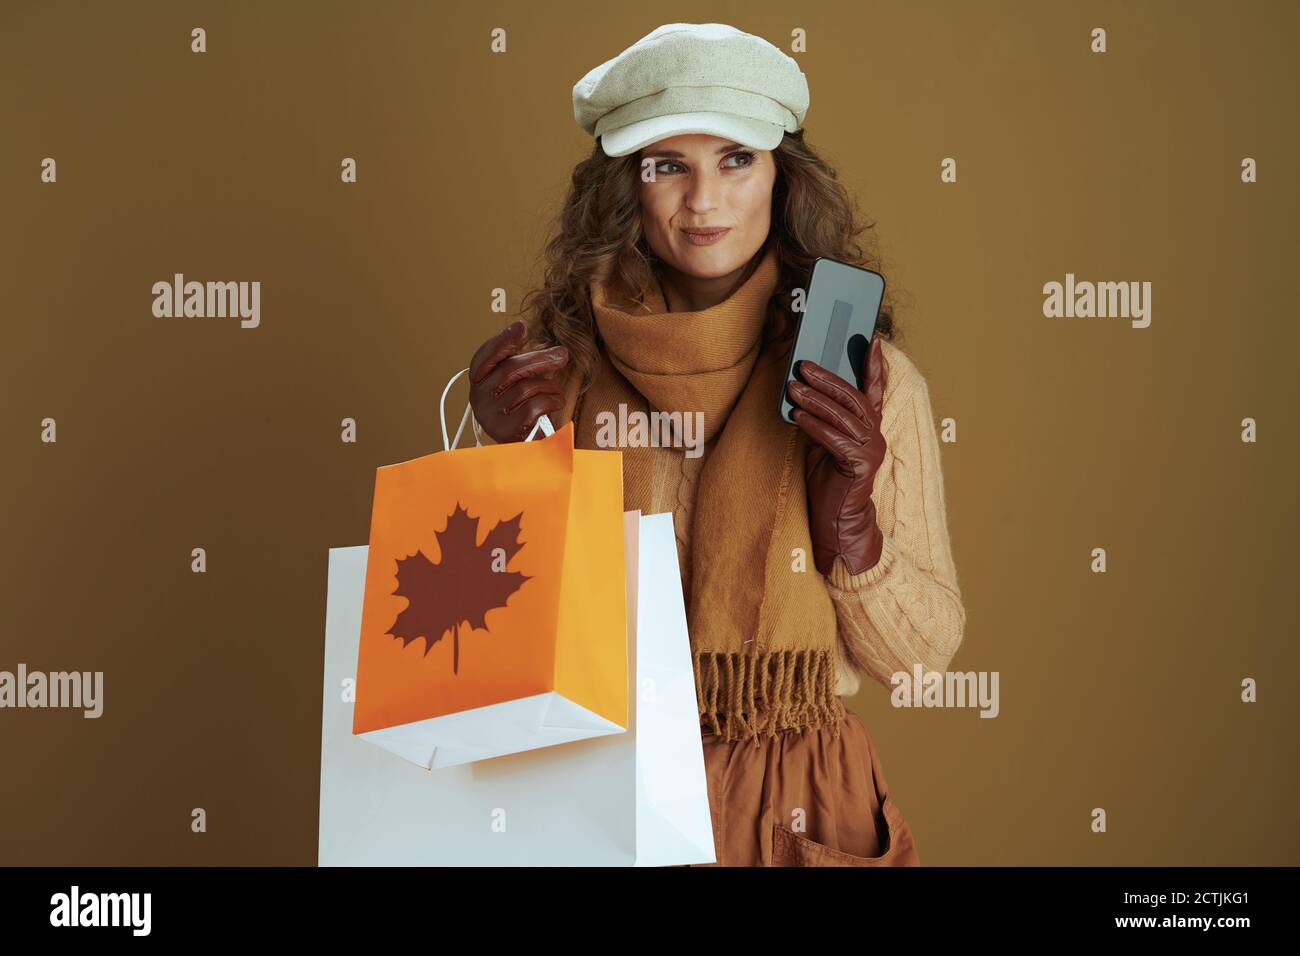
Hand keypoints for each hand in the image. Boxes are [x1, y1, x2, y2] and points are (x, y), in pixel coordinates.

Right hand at [468, 320, 568, 442]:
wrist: (526, 449)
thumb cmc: (522, 411)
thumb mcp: (518, 384)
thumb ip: (524, 365)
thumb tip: (555, 351)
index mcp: (479, 382)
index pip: (484, 357)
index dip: (503, 341)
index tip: (522, 327)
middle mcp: (479, 398)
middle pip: (510, 369)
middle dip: (540, 359)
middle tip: (562, 355)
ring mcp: (491, 415)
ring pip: (526, 387)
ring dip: (549, 386)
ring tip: (556, 391)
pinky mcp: (507, 430)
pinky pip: (535, 405)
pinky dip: (551, 401)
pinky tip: (555, 403)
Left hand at [785, 335, 887, 575]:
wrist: (837, 520)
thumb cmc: (829, 483)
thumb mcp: (824, 444)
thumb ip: (822, 420)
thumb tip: (803, 393)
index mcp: (869, 428)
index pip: (875, 390)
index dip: (874, 365)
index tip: (872, 339)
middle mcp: (875, 435)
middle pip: (853, 397)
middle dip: (827, 378)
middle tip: (803, 365)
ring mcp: (871, 450)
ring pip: (843, 415)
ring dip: (815, 399)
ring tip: (793, 387)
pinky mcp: (860, 465)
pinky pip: (834, 438)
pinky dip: (814, 424)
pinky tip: (797, 415)